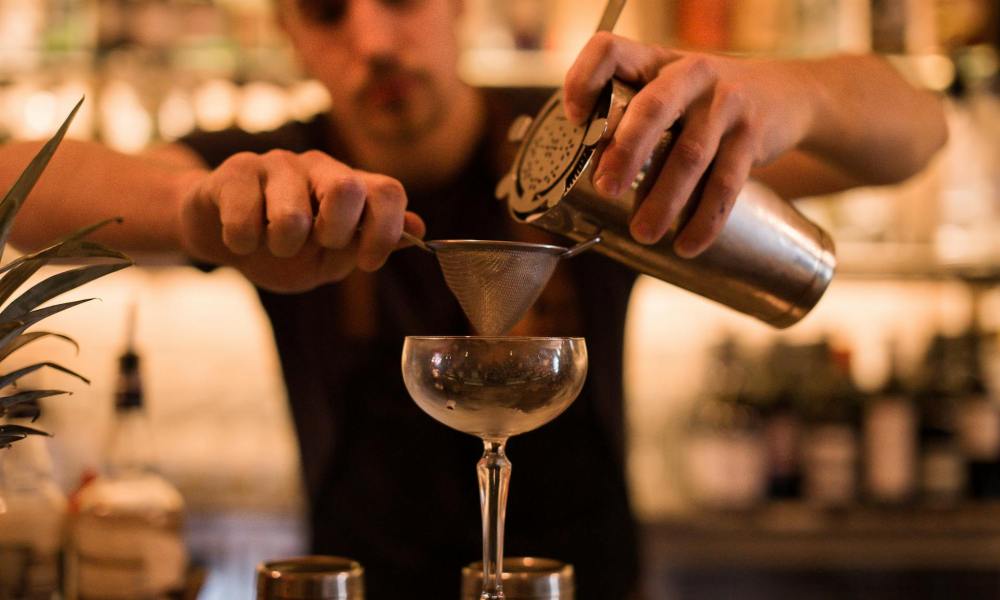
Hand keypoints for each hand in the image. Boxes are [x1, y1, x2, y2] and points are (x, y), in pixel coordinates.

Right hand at [178, 149, 424, 291]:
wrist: (222, 235)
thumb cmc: (283, 249)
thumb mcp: (328, 259)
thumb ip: (366, 244)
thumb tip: (418, 228)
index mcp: (350, 187)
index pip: (388, 192)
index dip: (385, 231)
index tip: (367, 263)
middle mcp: (320, 167)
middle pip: (347, 188)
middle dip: (335, 233)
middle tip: (318, 246)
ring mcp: (279, 163)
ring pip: (292, 214)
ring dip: (283, 246)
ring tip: (274, 246)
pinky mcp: (237, 170)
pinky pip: (245, 217)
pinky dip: (244, 243)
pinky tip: (242, 239)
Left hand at [563, 33, 815, 256]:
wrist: (786, 94)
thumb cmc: (704, 102)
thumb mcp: (668, 90)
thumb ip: (631, 117)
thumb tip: (586, 175)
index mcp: (655, 61)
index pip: (609, 50)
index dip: (584, 79)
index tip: (573, 118)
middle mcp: (690, 73)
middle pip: (653, 107)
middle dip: (626, 151)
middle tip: (607, 188)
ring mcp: (725, 101)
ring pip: (690, 155)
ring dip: (664, 200)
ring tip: (644, 234)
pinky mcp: (753, 133)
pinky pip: (726, 183)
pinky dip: (705, 219)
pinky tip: (688, 244)